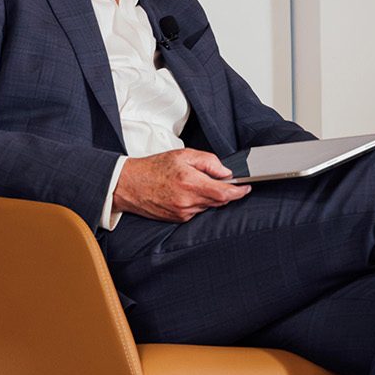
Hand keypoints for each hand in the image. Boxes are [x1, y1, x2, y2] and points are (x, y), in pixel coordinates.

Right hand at [114, 148, 250, 222]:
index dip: (239, 192)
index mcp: (191, 183)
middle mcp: (187, 202)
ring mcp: (182, 213)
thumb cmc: (154, 168)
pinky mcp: (177, 219)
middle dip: (225, 192)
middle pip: (219, 201)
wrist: (128, 185)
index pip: (224, 193)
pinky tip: (187, 192)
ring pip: (208, 206)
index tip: (246, 188)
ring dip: (210, 196)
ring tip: (196, 183)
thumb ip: (209, 161)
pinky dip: (198, 202)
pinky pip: (196, 211)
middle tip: (223, 181)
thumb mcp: (183, 154)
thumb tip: (226, 172)